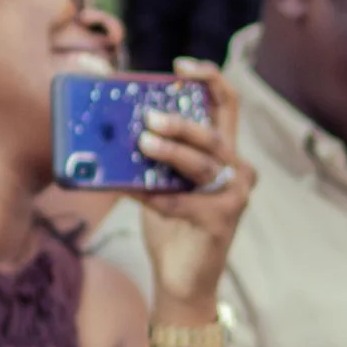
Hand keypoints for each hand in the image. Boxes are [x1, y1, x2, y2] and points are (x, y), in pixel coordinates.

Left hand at [134, 59, 254, 313]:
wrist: (183, 280)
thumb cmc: (173, 227)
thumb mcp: (162, 182)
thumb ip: (151, 157)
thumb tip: (109, 126)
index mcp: (224, 154)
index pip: (227, 105)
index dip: (209, 79)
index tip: (181, 66)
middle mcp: (237, 171)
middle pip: (213, 133)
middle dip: (181, 121)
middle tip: (149, 117)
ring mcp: (233, 196)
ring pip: (202, 163)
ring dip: (171, 152)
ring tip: (143, 144)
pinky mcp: (222, 220)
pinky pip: (184, 200)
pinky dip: (157, 197)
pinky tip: (136, 193)